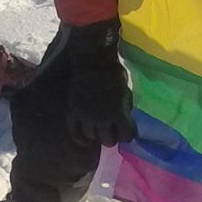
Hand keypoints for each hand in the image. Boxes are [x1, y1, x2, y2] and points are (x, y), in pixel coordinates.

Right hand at [65, 19, 137, 146]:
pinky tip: (87, 137)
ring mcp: (86, 117)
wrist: (91, 60)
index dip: (128, 133)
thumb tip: (126, 117)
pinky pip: (76, 134)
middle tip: (113, 130)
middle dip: (113, 136)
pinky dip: (82, 138)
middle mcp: (102, 119)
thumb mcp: (125, 90)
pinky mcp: (73, 113)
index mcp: (118, 112)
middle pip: (109, 141)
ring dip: (98, 135)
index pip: (126, 136)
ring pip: (93, 138)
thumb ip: (125, 107)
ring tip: (99, 130)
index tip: (127, 129)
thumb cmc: (112, 72)